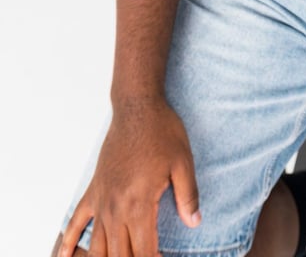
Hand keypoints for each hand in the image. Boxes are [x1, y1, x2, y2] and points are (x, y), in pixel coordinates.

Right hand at [58, 99, 199, 256]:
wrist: (137, 106)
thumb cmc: (162, 131)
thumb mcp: (183, 162)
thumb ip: (188, 196)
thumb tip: (194, 223)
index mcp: (138, 204)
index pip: (145, 252)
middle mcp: (115, 208)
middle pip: (120, 256)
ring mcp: (101, 200)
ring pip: (97, 248)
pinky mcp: (93, 191)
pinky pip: (75, 222)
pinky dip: (69, 243)